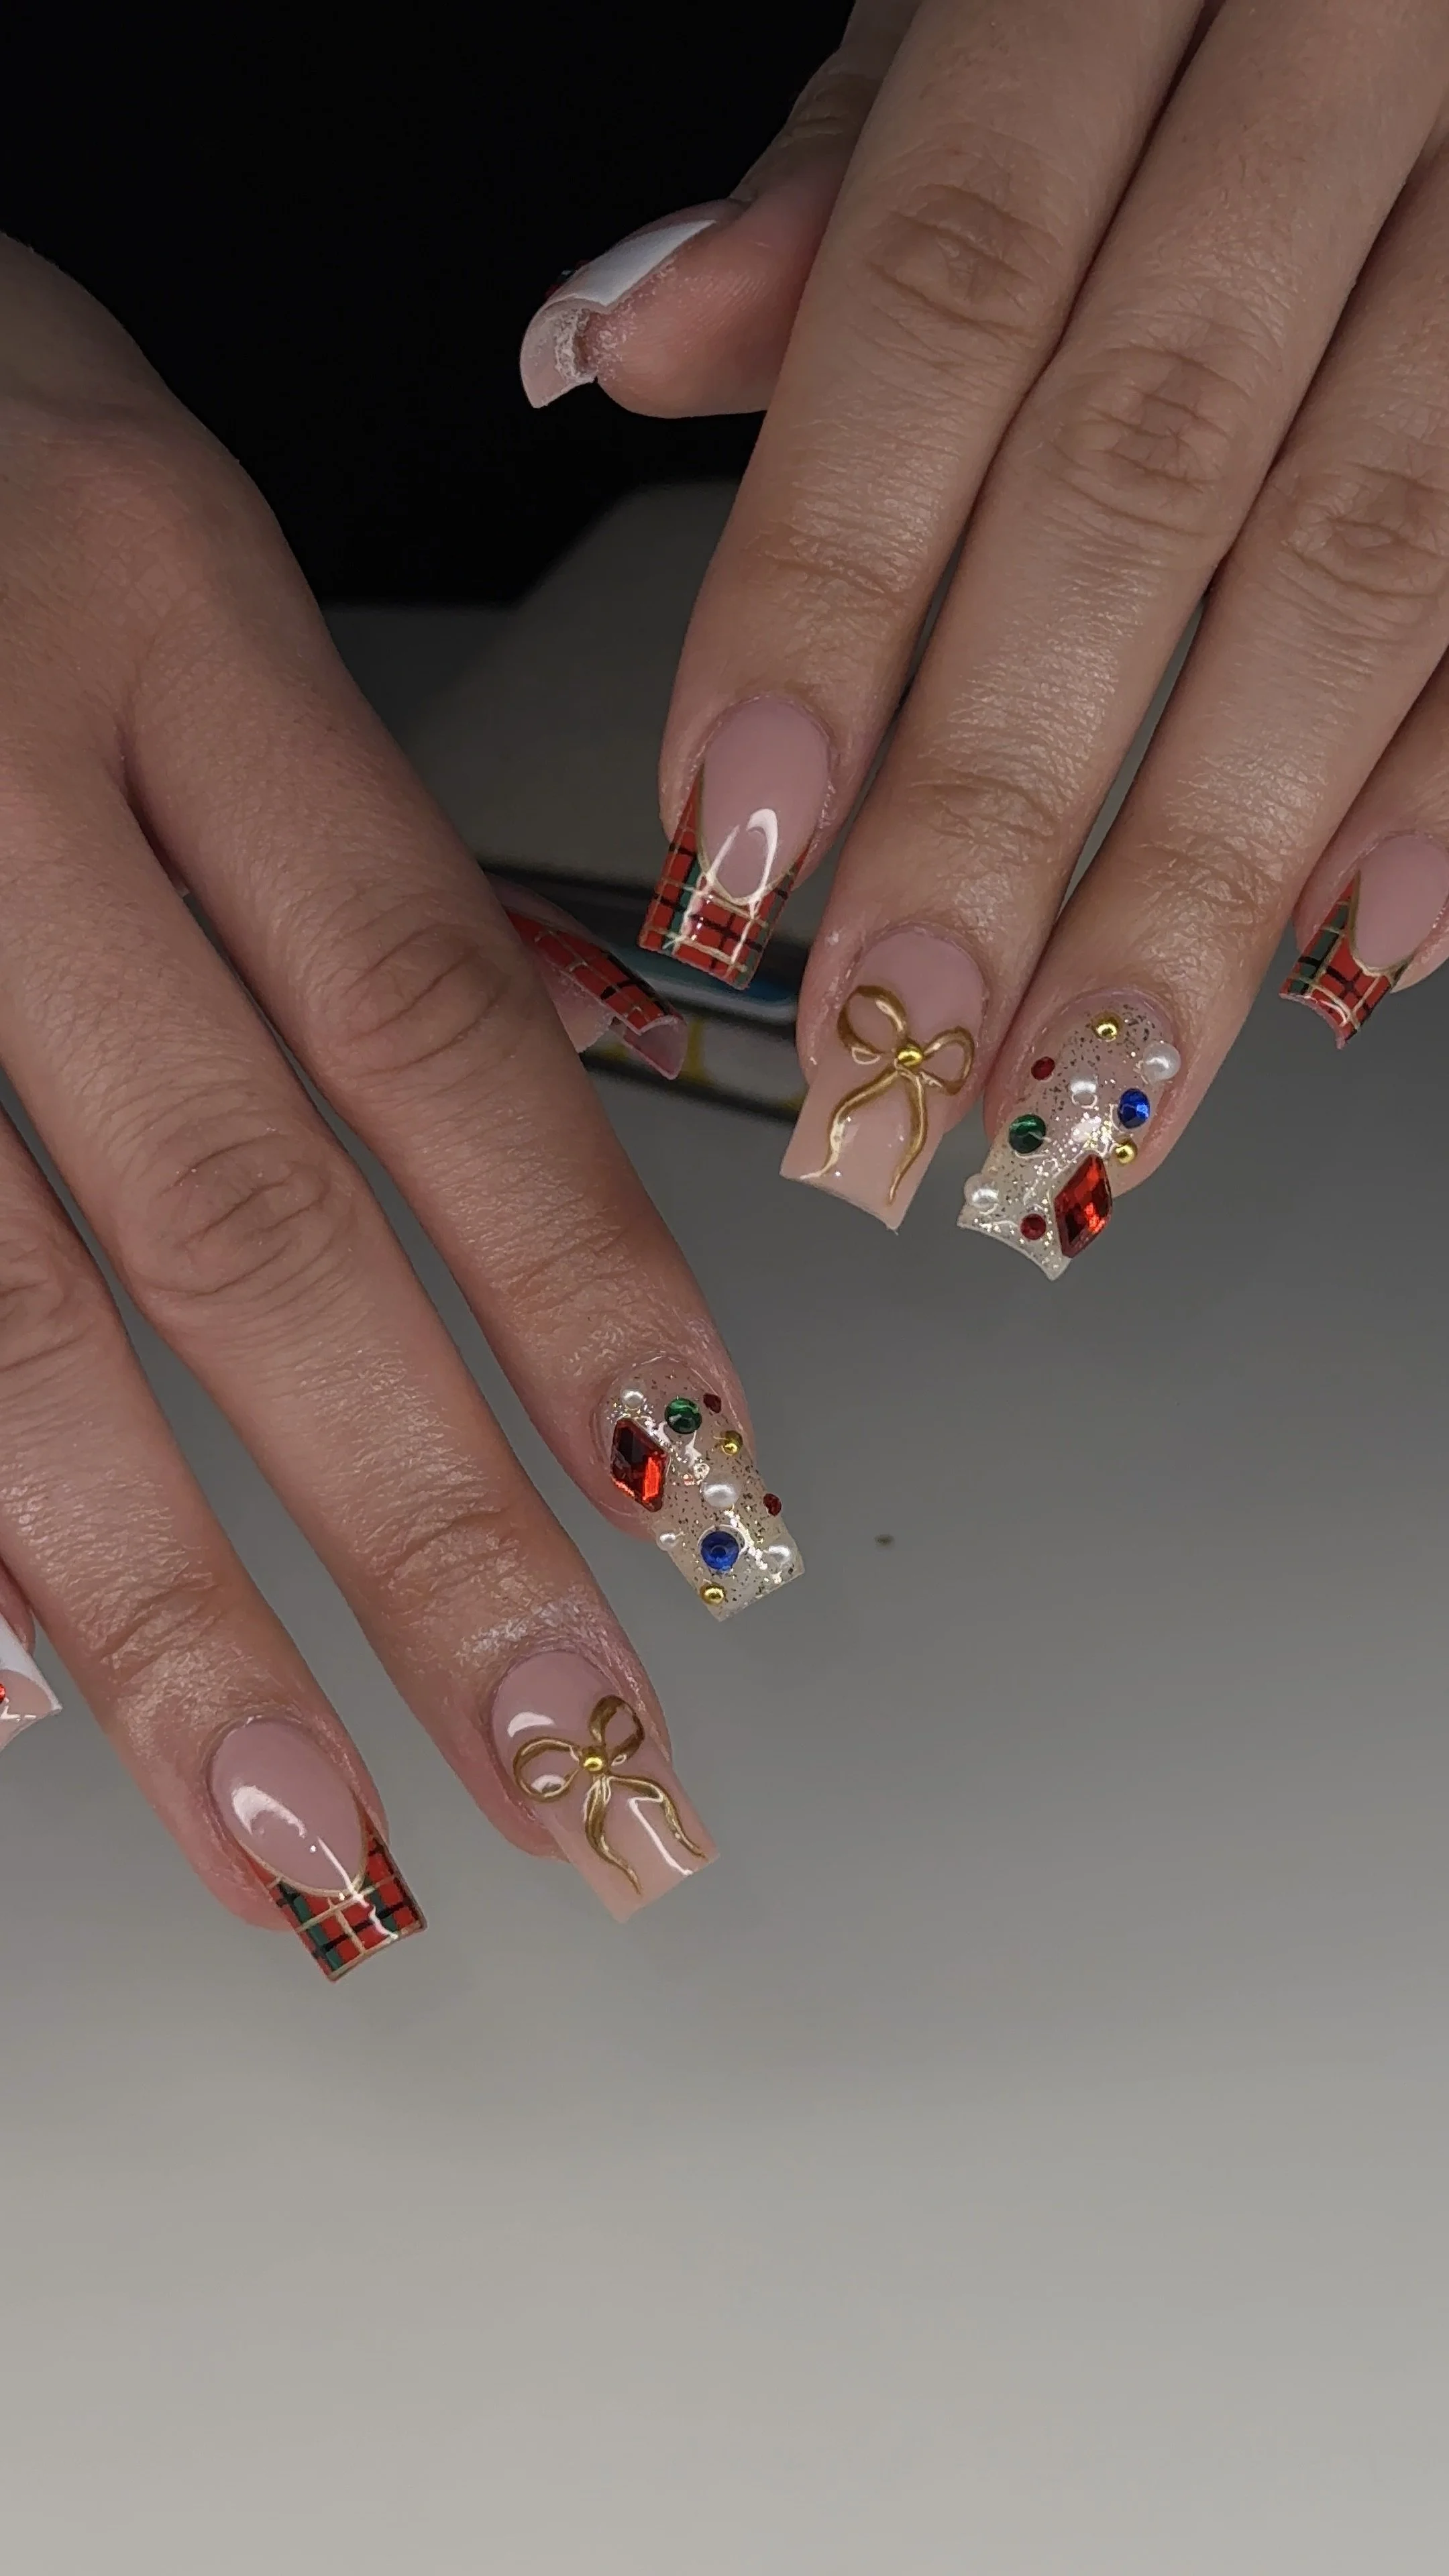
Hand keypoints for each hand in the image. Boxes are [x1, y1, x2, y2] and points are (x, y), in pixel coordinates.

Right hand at [0, 238, 802, 1969]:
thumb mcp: (165, 550)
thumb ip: (316, 840)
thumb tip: (495, 1146)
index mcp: (173, 618)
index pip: (426, 1009)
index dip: (576, 1276)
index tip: (698, 1497)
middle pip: (235, 1210)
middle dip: (411, 1524)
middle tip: (565, 1763)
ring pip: (2, 1299)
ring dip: (158, 1603)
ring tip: (300, 1833)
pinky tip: (8, 1692)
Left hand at [523, 1, 1448, 1255]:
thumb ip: (850, 174)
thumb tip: (621, 339)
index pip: (950, 291)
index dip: (833, 580)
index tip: (740, 833)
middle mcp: (1353, 45)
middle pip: (1144, 469)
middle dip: (1005, 794)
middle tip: (894, 1039)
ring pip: (1360, 553)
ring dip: (1216, 859)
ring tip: (1088, 1087)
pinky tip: (1353, 951)